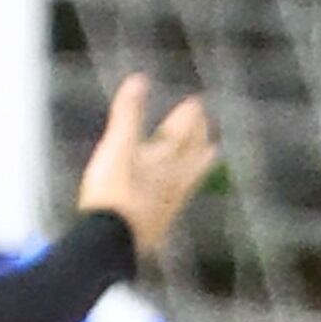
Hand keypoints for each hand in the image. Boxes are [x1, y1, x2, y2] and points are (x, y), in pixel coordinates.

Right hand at [76, 74, 221, 255]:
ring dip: (199, 162)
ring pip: (190, 178)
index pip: (181, 134)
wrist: (110, 242)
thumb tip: (140, 79)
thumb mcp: (117, 147)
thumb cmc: (113, 193)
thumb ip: (128, 114)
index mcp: (164, 160)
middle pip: (191, 155)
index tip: (196, 103)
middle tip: (206, 125)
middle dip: (198, 137)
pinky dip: (184, 189)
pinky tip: (180, 195)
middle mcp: (172, 182)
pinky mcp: (159, 225)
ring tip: (210, 153)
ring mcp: (167, 204)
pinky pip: (178, 200)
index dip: (188, 117)